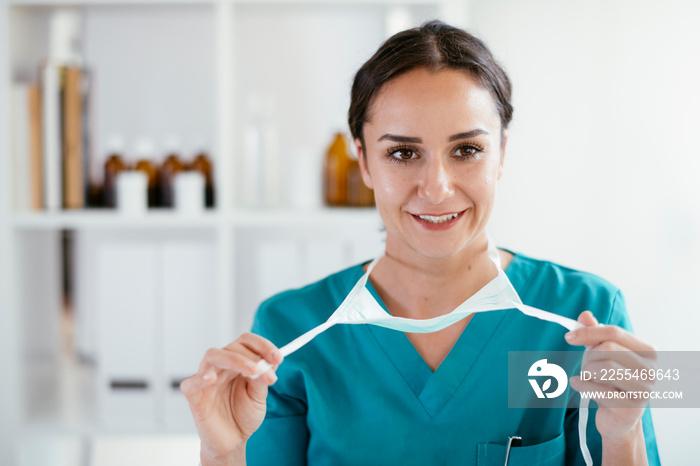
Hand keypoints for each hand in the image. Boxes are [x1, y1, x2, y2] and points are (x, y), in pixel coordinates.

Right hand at [180, 333, 282, 463]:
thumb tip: (268, 363)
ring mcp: (206, 379)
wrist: (233, 442)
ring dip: (235, 359)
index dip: (263, 345)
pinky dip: (200, 378)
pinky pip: (191, 383)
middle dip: (253, 357)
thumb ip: (261, 379)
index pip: (246, 341)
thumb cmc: (243, 416)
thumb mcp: (258, 397)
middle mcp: (221, 366)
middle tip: (268, 372)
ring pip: (213, 356)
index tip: (278, 358)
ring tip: (252, 371)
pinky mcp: (194, 395)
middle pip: (232, 347)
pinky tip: (212, 378)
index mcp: (238, 362)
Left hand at [565, 311, 656, 440]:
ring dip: (586, 372)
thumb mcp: (602, 354)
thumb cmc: (611, 381)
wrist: (618, 417)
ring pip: (603, 368)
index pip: (614, 332)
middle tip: (586, 367)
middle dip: (588, 357)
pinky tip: (578, 385)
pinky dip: (581, 385)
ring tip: (587, 377)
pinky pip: (598, 390)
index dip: (588, 332)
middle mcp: (652, 369)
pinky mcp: (632, 408)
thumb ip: (594, 334)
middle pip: (607, 349)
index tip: (568, 337)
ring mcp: (645, 390)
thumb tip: (584, 315)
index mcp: (648, 350)